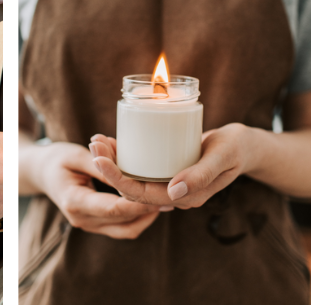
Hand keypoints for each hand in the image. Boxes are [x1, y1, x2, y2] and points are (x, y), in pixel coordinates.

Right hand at [33, 141, 164, 238]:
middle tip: (171, 195)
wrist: (40, 172)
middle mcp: (81, 219)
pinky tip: (151, 203)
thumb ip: (101, 165)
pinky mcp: (94, 224)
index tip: (160, 192)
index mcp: (75, 202)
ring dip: (146, 217)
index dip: (140, 203)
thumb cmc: (57, 159)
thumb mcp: (76, 155)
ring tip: (165, 200)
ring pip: (126, 230)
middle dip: (149, 210)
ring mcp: (88, 225)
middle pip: (124, 222)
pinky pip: (121, 228)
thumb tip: (128, 171)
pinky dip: (137, 218)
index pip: (114, 208)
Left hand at [90, 123, 252, 208]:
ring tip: (97, 140)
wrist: (244, 145)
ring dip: (112, 161)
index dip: (117, 179)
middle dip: (108, 167)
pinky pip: (140, 168)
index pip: (141, 195)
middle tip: (94, 143)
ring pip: (132, 177)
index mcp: (185, 198)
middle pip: (131, 187)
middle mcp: (172, 194)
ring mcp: (168, 183)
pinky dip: (124, 156)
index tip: (99, 159)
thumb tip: (173, 194)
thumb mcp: (223, 156)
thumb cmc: (236, 147)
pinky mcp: (166, 171)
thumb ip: (201, 175)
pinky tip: (111, 142)